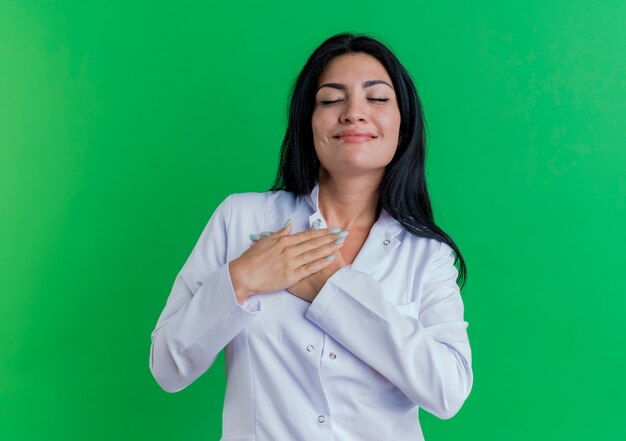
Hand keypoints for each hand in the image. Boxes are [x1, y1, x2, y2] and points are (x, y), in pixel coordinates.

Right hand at [228, 223, 345, 303]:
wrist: (242, 275)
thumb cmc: (251, 259)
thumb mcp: (265, 241)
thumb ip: (279, 233)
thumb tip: (289, 224)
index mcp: (283, 241)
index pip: (307, 235)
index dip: (321, 232)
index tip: (333, 229)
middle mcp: (289, 250)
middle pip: (313, 243)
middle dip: (330, 238)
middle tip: (343, 233)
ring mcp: (291, 263)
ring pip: (314, 254)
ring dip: (328, 248)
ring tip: (340, 244)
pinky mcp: (291, 276)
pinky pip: (309, 268)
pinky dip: (320, 263)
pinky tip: (330, 258)